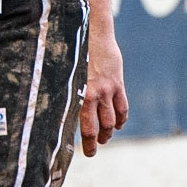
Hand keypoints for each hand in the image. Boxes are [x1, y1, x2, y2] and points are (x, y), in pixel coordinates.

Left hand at [80, 24, 128, 156]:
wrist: (93, 33)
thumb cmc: (76, 53)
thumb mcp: (68, 75)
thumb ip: (71, 94)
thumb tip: (64, 113)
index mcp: (79, 95)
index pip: (85, 127)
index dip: (87, 143)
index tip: (88, 153)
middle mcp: (94, 95)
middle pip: (100, 127)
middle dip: (98, 141)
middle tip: (95, 148)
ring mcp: (108, 90)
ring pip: (112, 121)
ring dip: (109, 132)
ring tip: (105, 137)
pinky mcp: (117, 84)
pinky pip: (123, 108)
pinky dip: (121, 119)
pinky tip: (118, 123)